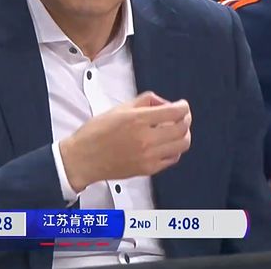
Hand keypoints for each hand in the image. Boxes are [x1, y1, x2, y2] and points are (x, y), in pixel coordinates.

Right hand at [59, 91, 191, 191]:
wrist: (84, 158)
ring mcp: (148, 156)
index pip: (174, 112)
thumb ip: (144, 101)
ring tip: (178, 130)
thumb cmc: (96, 133)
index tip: (183, 105)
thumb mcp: (119, 108)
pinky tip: (168, 144)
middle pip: (182, 128)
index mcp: (137, 120)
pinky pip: (172, 158)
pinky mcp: (148, 169)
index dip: (183, 106)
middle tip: (183, 116)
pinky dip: (175, 149)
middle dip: (186, 119)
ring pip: (182, 145)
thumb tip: (162, 102)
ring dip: (184, 134)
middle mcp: (145, 139)